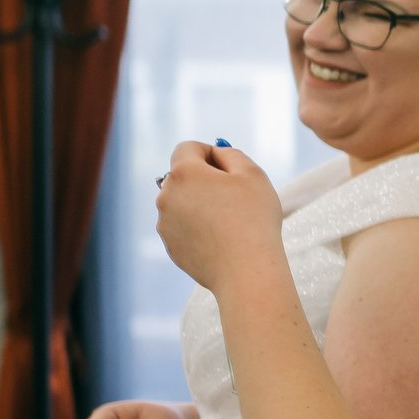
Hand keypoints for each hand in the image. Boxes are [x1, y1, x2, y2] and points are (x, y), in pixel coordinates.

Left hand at [155, 142, 283, 291]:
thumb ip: (232, 155)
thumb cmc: (254, 219)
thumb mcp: (253, 174)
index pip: (188, 148)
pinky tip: (222, 239)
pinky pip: (184, 227)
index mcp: (184, 173)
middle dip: (205, 180)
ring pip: (183, 203)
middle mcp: (166, 196)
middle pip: (184, 176)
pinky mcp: (170, 246)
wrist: (246, 270)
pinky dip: (199, 227)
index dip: (210, 152)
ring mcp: (165, 223)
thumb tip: (216, 152)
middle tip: (235, 196)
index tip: (229, 168)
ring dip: (202, 204)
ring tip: (231, 222)